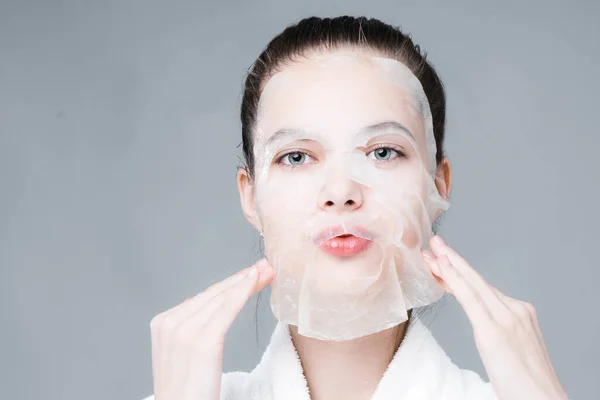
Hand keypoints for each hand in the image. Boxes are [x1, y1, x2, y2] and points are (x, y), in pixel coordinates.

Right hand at [149, 259, 273, 399]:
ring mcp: (183, 330)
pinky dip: (243, 292)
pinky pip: (227, 309)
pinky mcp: (202, 340)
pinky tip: (255, 281)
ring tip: (267, 272)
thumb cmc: (186, 392)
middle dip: (240, 279)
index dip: (228, 284)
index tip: (249, 274)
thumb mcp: (178, 354)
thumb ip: (184, 326)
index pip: (202, 297)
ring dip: (247, 282)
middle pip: (213, 294)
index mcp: (162, 323)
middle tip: (264, 266)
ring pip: (222, 298)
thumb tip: (190, 302)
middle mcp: (169, 322)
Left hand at [421, 236, 567, 399]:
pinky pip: (470, 299)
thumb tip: (484, 324)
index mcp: (519, 313)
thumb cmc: (526, 383)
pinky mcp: (494, 331)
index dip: (460, 273)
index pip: (482, 288)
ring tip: (431, 251)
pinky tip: (443, 267)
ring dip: (449, 265)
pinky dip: (455, 280)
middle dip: (453, 259)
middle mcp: (515, 310)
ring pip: (471, 285)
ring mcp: (506, 318)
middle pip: (477, 280)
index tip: (443, 260)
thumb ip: (498, 330)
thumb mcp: (511, 348)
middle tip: (434, 243)